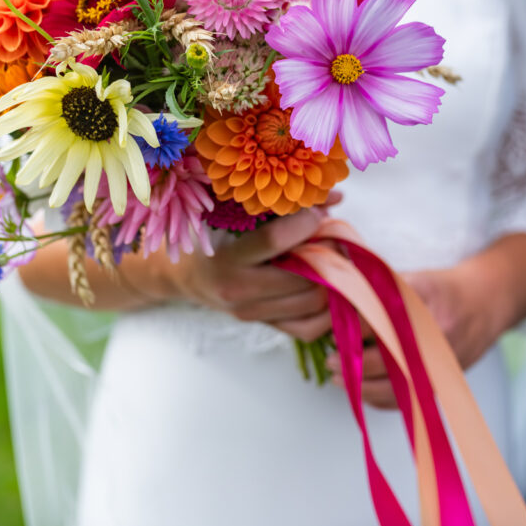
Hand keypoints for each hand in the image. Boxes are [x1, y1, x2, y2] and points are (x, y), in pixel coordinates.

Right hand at [168, 208, 331, 341]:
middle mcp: (239, 291)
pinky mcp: (266, 327)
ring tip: (334, 255)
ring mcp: (254, 314)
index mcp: (227, 258)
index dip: (304, 222)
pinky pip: (310, 328)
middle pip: (302, 276)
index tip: (315, 211)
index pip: (274, 239)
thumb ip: (284, 203)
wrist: (189, 276)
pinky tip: (332, 285)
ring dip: (334, 277)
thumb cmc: (213, 235)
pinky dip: (330, 309)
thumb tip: (335, 198)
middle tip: (333, 235)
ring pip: (313, 302)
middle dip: (328, 251)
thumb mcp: (234, 213)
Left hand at [325, 262, 499, 409]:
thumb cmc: (444, 289)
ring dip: (360, 386)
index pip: (378, 325)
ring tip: (337, 377)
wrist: (486, 304)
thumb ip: (379, 288)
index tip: (331, 332)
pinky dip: (380, 398)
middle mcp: (431, 342)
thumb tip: (339, 296)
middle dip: (351, 362)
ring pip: (393, 387)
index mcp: (422, 311)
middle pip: (383, 361)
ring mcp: (438, 367)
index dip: (351, 330)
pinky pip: (407, 401)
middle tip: (329, 358)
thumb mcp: (414, 279)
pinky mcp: (442, 384)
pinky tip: (361, 391)